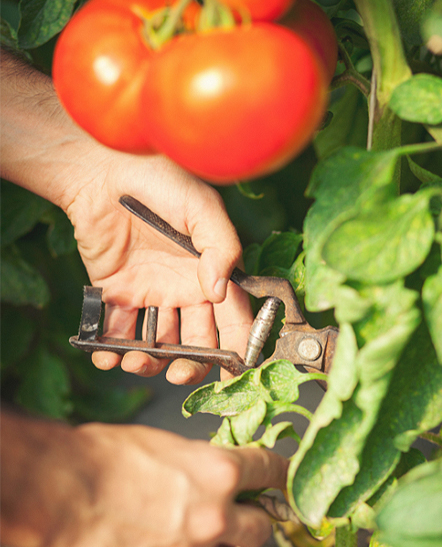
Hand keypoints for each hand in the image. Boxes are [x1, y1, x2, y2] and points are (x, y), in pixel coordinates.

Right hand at [1, 411, 288, 546]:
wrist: (64, 492)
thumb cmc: (105, 458)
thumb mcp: (163, 445)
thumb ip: (198, 463)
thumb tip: (212, 473)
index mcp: (218, 471)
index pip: (269, 471)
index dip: (279, 474)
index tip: (283, 478)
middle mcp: (216, 516)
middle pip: (261, 525)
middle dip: (252, 517)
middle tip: (237, 512)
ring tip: (209, 540)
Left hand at [64, 152, 252, 382]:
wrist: (101, 171)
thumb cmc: (159, 181)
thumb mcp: (202, 208)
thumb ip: (221, 249)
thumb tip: (219, 294)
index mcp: (209, 272)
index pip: (231, 318)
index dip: (236, 346)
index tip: (233, 371)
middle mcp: (182, 288)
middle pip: (194, 341)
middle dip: (189, 364)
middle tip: (177, 374)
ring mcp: (148, 293)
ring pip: (155, 342)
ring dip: (148, 360)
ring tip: (136, 361)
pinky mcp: (115, 293)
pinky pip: (115, 331)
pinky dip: (110, 350)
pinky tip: (107, 357)